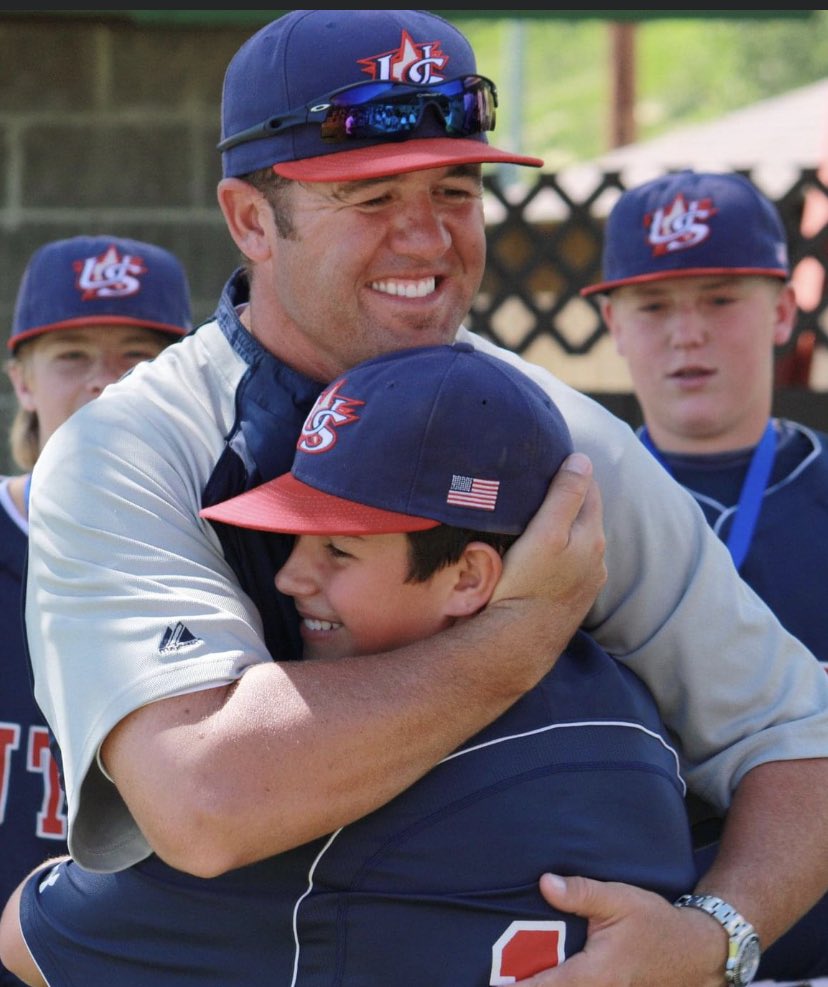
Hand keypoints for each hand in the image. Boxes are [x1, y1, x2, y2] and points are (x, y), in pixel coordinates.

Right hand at [492, 452, 606, 626]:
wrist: (518, 640)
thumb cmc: (527, 583)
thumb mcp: (545, 531)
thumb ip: (566, 494)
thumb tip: (582, 458)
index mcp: (592, 535)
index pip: (588, 487)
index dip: (570, 472)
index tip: (547, 463)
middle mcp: (597, 558)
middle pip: (586, 514)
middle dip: (569, 498)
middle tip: (539, 485)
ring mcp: (587, 581)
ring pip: (578, 540)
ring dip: (564, 527)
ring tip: (538, 518)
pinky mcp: (573, 599)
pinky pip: (569, 564)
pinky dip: (559, 553)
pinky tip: (540, 556)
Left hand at [513, 874, 726, 986]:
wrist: (695, 952)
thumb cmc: (656, 923)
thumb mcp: (619, 899)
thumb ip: (581, 893)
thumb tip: (545, 883)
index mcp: (595, 974)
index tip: (491, 985)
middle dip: (523, 985)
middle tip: (495, 977)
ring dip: (544, 983)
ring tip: (511, 977)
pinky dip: (560, 984)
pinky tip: (542, 974)